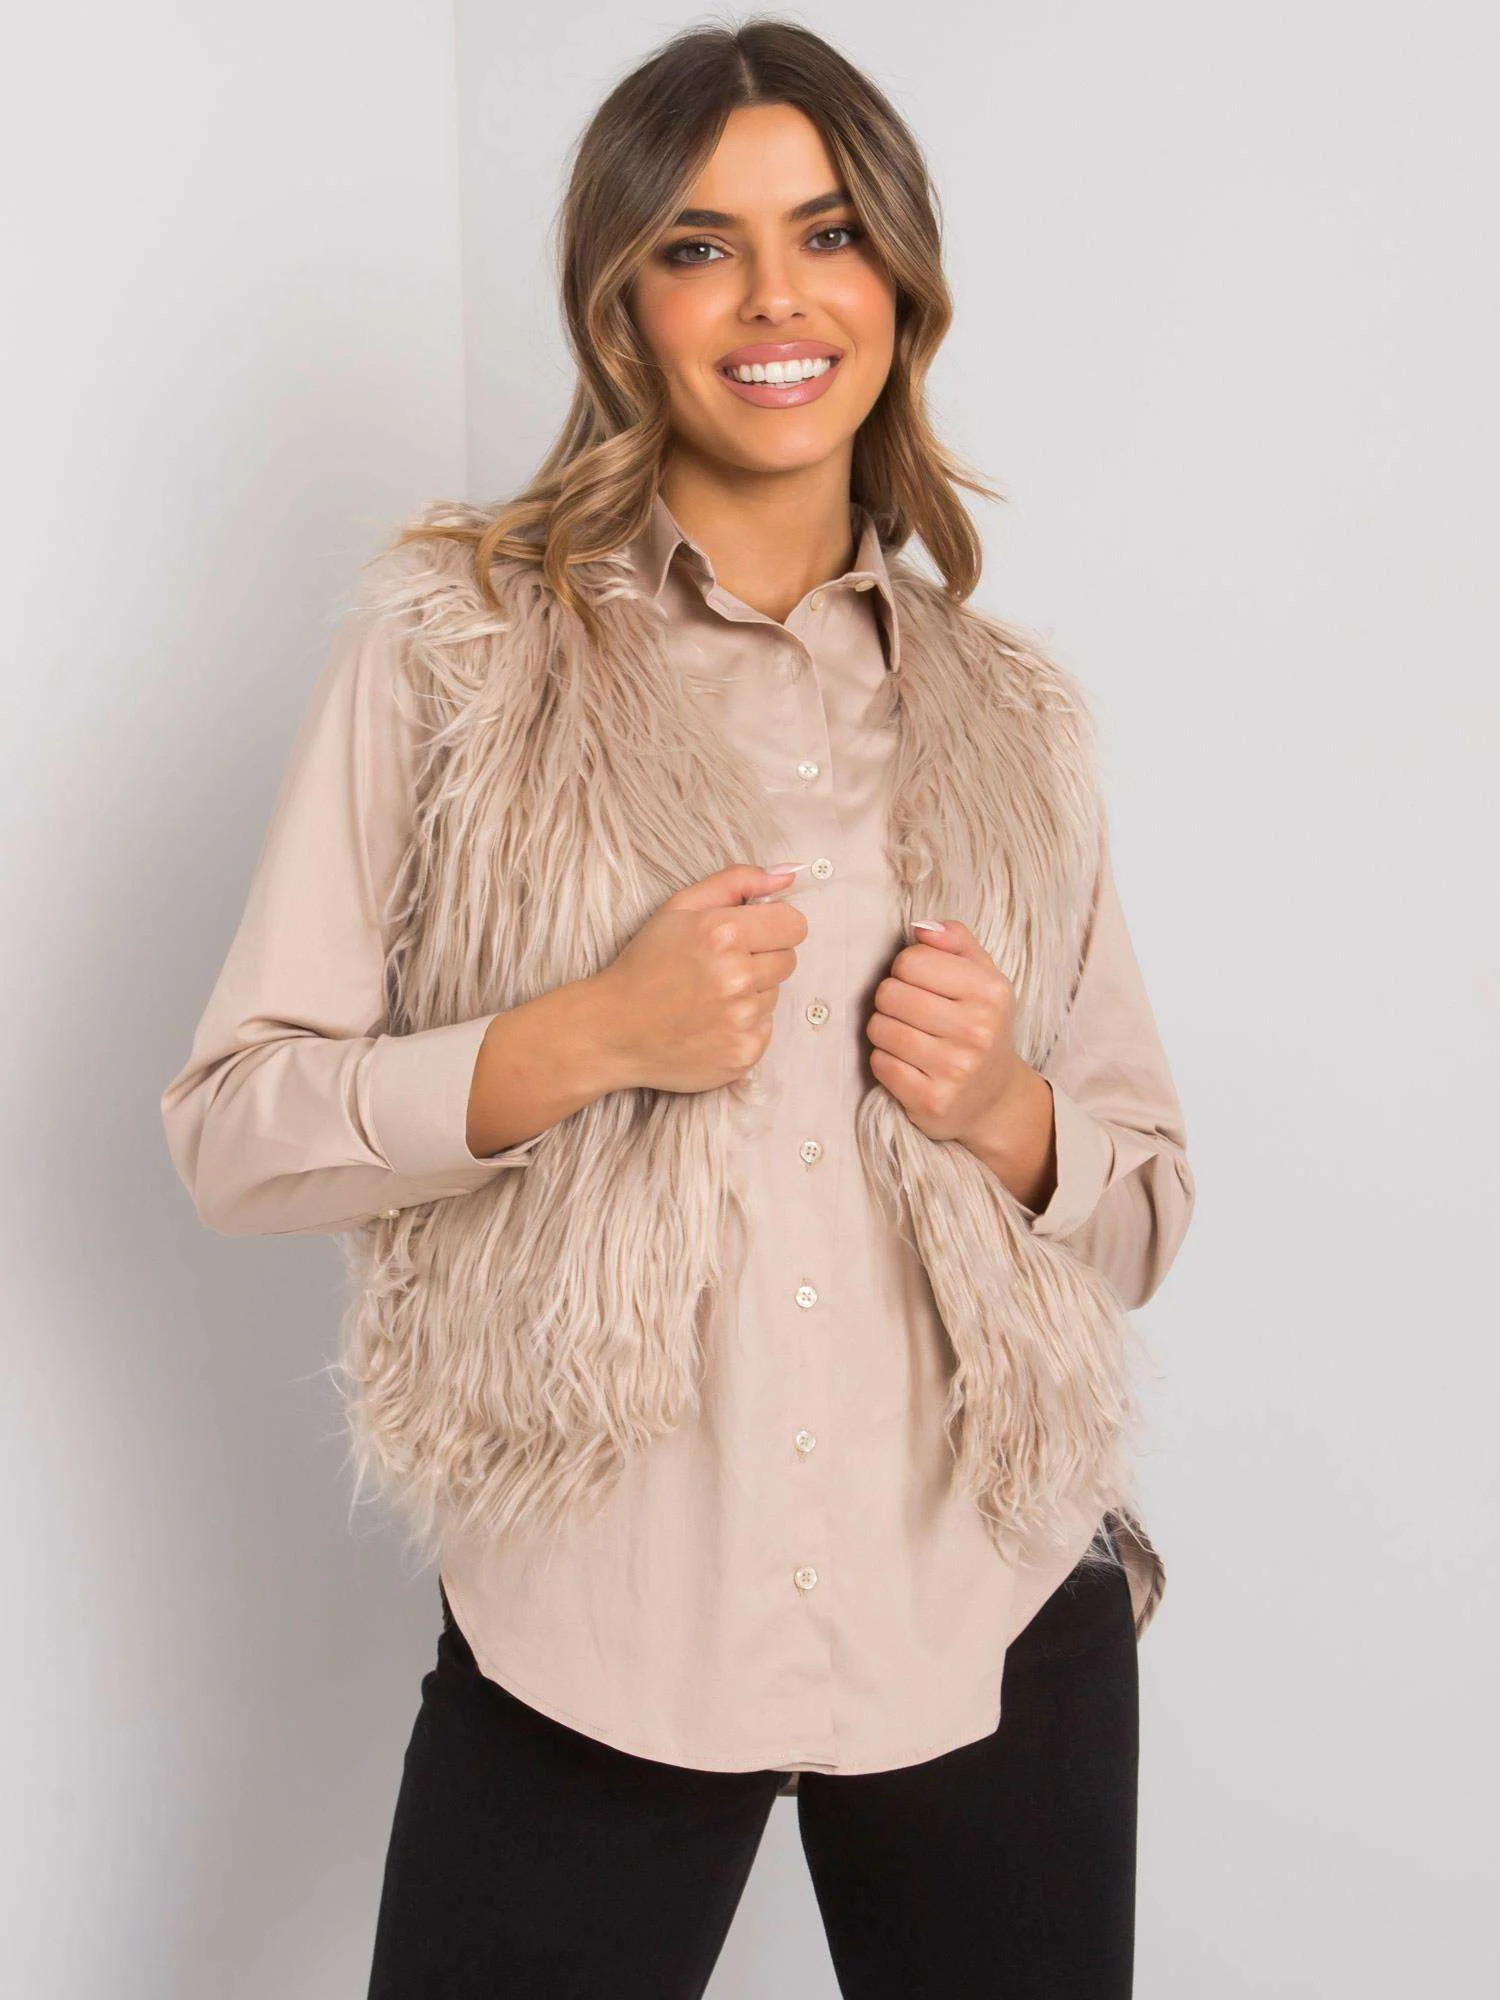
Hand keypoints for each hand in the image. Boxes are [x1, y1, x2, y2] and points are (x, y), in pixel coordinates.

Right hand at [590, 863, 807, 1094]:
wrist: (614, 1030)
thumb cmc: (646, 964)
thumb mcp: (680, 907)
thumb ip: (737, 881)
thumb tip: (788, 876)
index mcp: (723, 934)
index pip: (794, 924)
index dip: (773, 927)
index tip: (751, 935)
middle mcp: (737, 978)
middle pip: (788, 961)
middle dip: (761, 960)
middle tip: (720, 968)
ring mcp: (742, 1021)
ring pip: (774, 996)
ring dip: (750, 994)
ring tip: (708, 998)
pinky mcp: (744, 1055)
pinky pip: (763, 1030)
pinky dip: (742, 1027)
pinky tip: (709, 1024)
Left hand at [864, 918, 1028, 1145]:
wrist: (993, 1096)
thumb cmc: (979, 1024)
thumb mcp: (982, 976)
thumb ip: (955, 940)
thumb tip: (920, 926)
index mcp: (991, 992)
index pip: (911, 960)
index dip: (905, 969)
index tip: (919, 984)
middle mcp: (978, 1030)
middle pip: (889, 993)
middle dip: (890, 1000)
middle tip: (909, 1013)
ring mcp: (956, 1069)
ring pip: (879, 1029)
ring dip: (884, 1030)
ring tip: (907, 1037)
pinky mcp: (931, 1100)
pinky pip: (880, 1064)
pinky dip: (885, 1060)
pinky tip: (907, 1063)